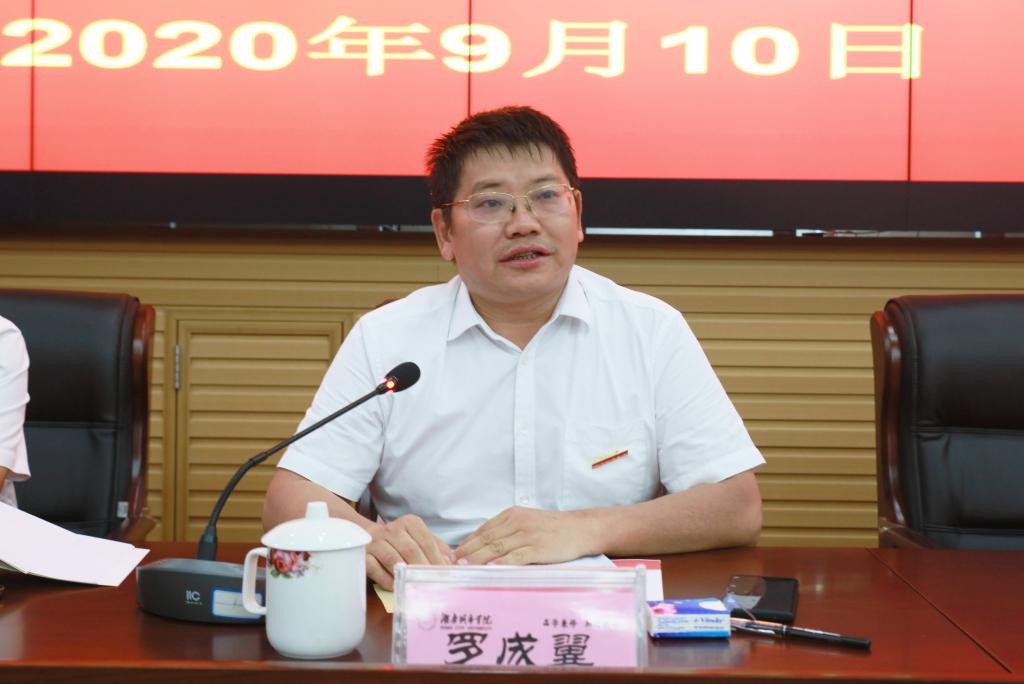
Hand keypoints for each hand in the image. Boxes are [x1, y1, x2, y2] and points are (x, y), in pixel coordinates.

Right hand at [366, 514, 452, 590]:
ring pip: (393, 560)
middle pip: (411, 551)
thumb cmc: (400, 542)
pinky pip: (375, 569)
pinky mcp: (362, 554)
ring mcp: (375, 541)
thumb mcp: (419, 538)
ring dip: (406, 576)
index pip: (427, 541)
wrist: (368, 536)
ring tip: (416, 588)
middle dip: (423, 570)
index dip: (436, 559)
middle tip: (432, 585)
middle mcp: (392, 529)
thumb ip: (437, 547)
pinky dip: (387, 580)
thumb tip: (451, 562)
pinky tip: (396, 587)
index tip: (443, 575)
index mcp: (410, 523)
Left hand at [454, 507, 591, 565]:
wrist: (581, 528)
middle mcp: (517, 522)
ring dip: (478, 559)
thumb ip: (508, 531)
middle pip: (486, 539)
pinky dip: (502, 563)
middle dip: (467, 552)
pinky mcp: (538, 548)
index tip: (453, 555)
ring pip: (497, 547)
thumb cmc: (553, 528)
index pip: (483, 530)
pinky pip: (516, 556)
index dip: (467, 543)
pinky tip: (490, 569)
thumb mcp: (527, 522)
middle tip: (450, 564)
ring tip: (463, 568)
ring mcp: (528, 535)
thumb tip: (484, 547)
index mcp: (512, 515)